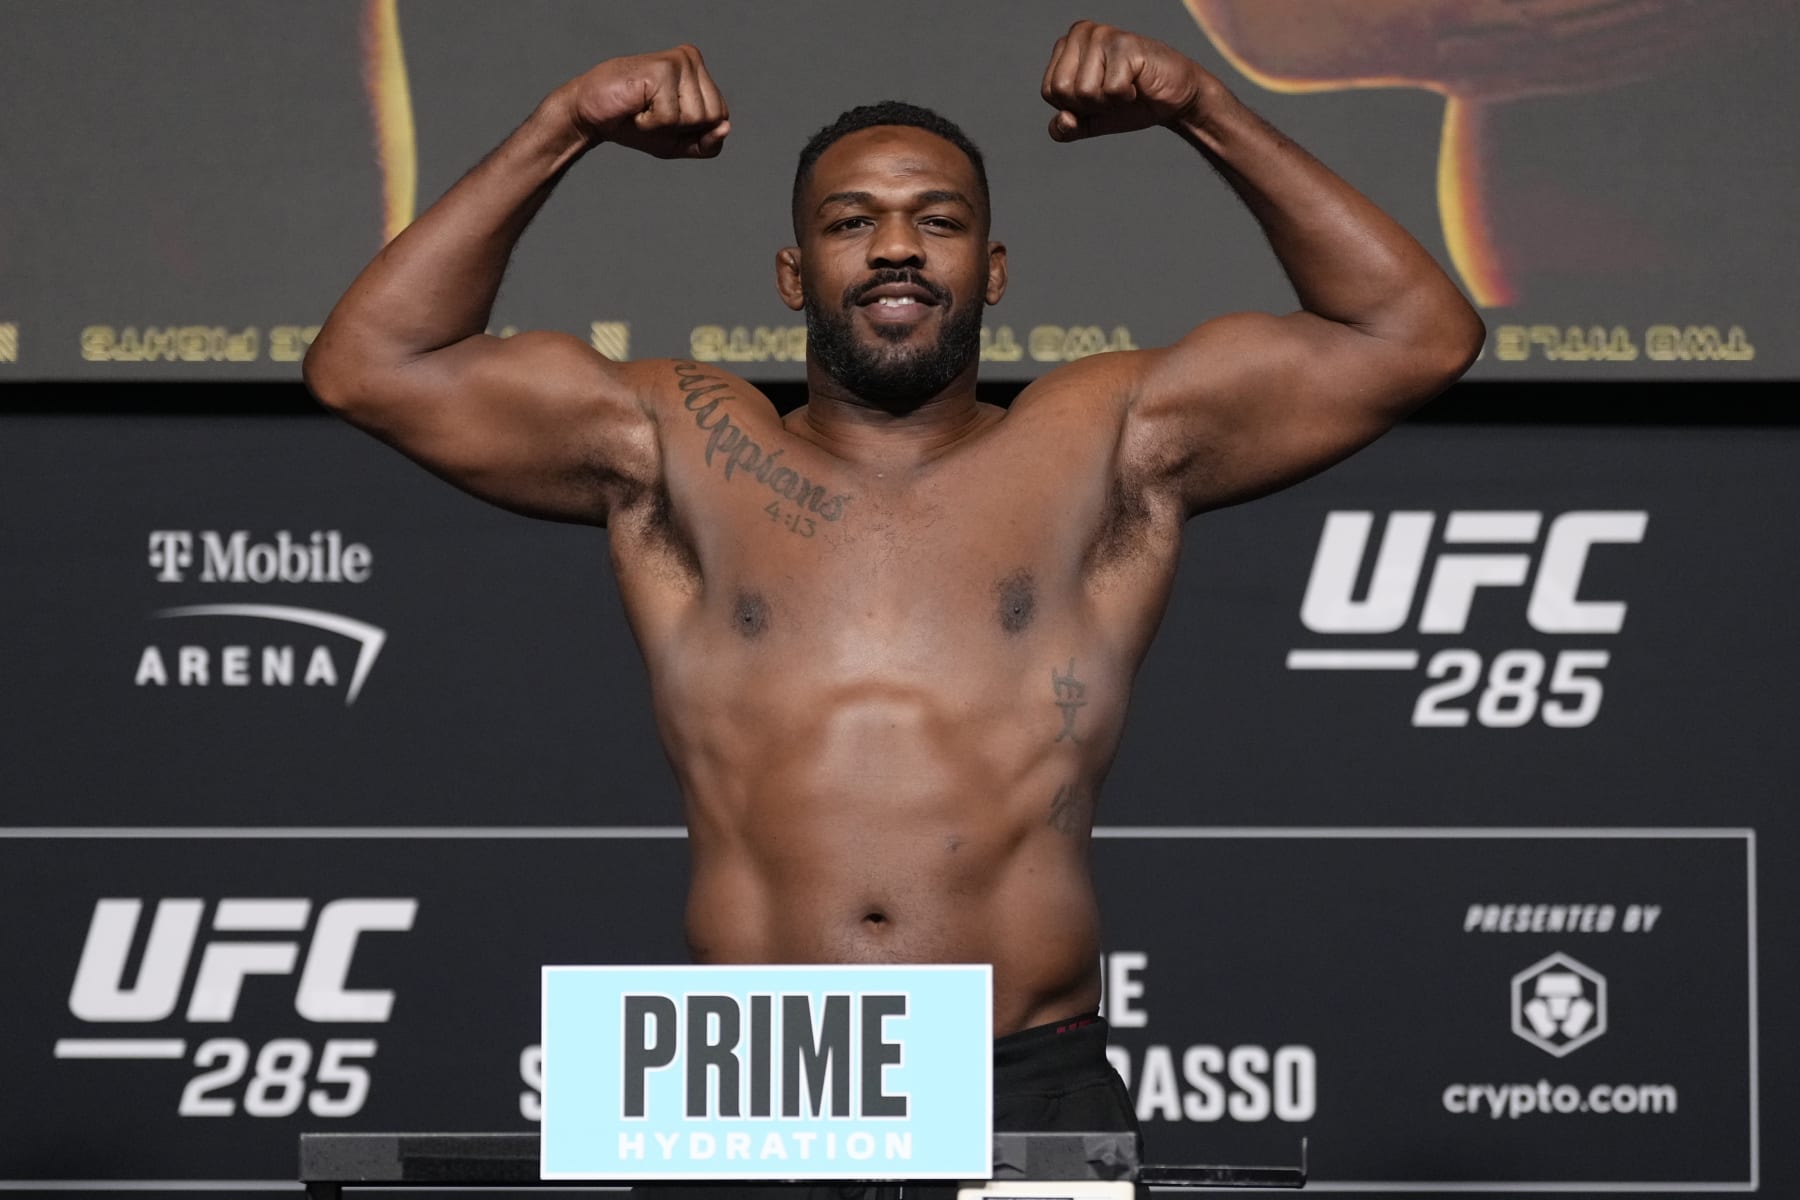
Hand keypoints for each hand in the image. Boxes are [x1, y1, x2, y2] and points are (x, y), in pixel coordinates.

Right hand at [560, 46, 729, 157]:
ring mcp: (678, 62)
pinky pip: (671, 117)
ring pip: (695, 117)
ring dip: (664, 125)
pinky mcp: (661, 70)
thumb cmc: (635, 125)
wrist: (591, 117)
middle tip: (653, 112)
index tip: (666, 120)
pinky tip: (635, 106)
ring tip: (643, 108)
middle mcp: (691, 59)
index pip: (721, 117)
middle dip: (682, 128)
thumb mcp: (679, 143)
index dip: (694, 131)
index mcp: (699, 72)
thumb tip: (726, 128)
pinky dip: (650, 123)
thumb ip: (708, 144)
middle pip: (714, 116)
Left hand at [1040, 20, 1213, 141]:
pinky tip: (1137, 84)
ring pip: (1084, 91)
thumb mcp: (1090, 121)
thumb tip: (1062, 121)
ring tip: (1125, 87)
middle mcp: (1082, 32)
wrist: (1172, 101)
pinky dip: (1125, 97)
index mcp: (1067, 44)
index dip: (1073, 107)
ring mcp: (1103, 35)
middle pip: (1061, 90)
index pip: (1049, 91)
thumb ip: (1066, 128)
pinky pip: (1110, 90)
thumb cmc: (1130, 104)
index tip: (1097, 97)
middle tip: (1112, 93)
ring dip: (1108, 101)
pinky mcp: (1126, 45)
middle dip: (1088, 104)